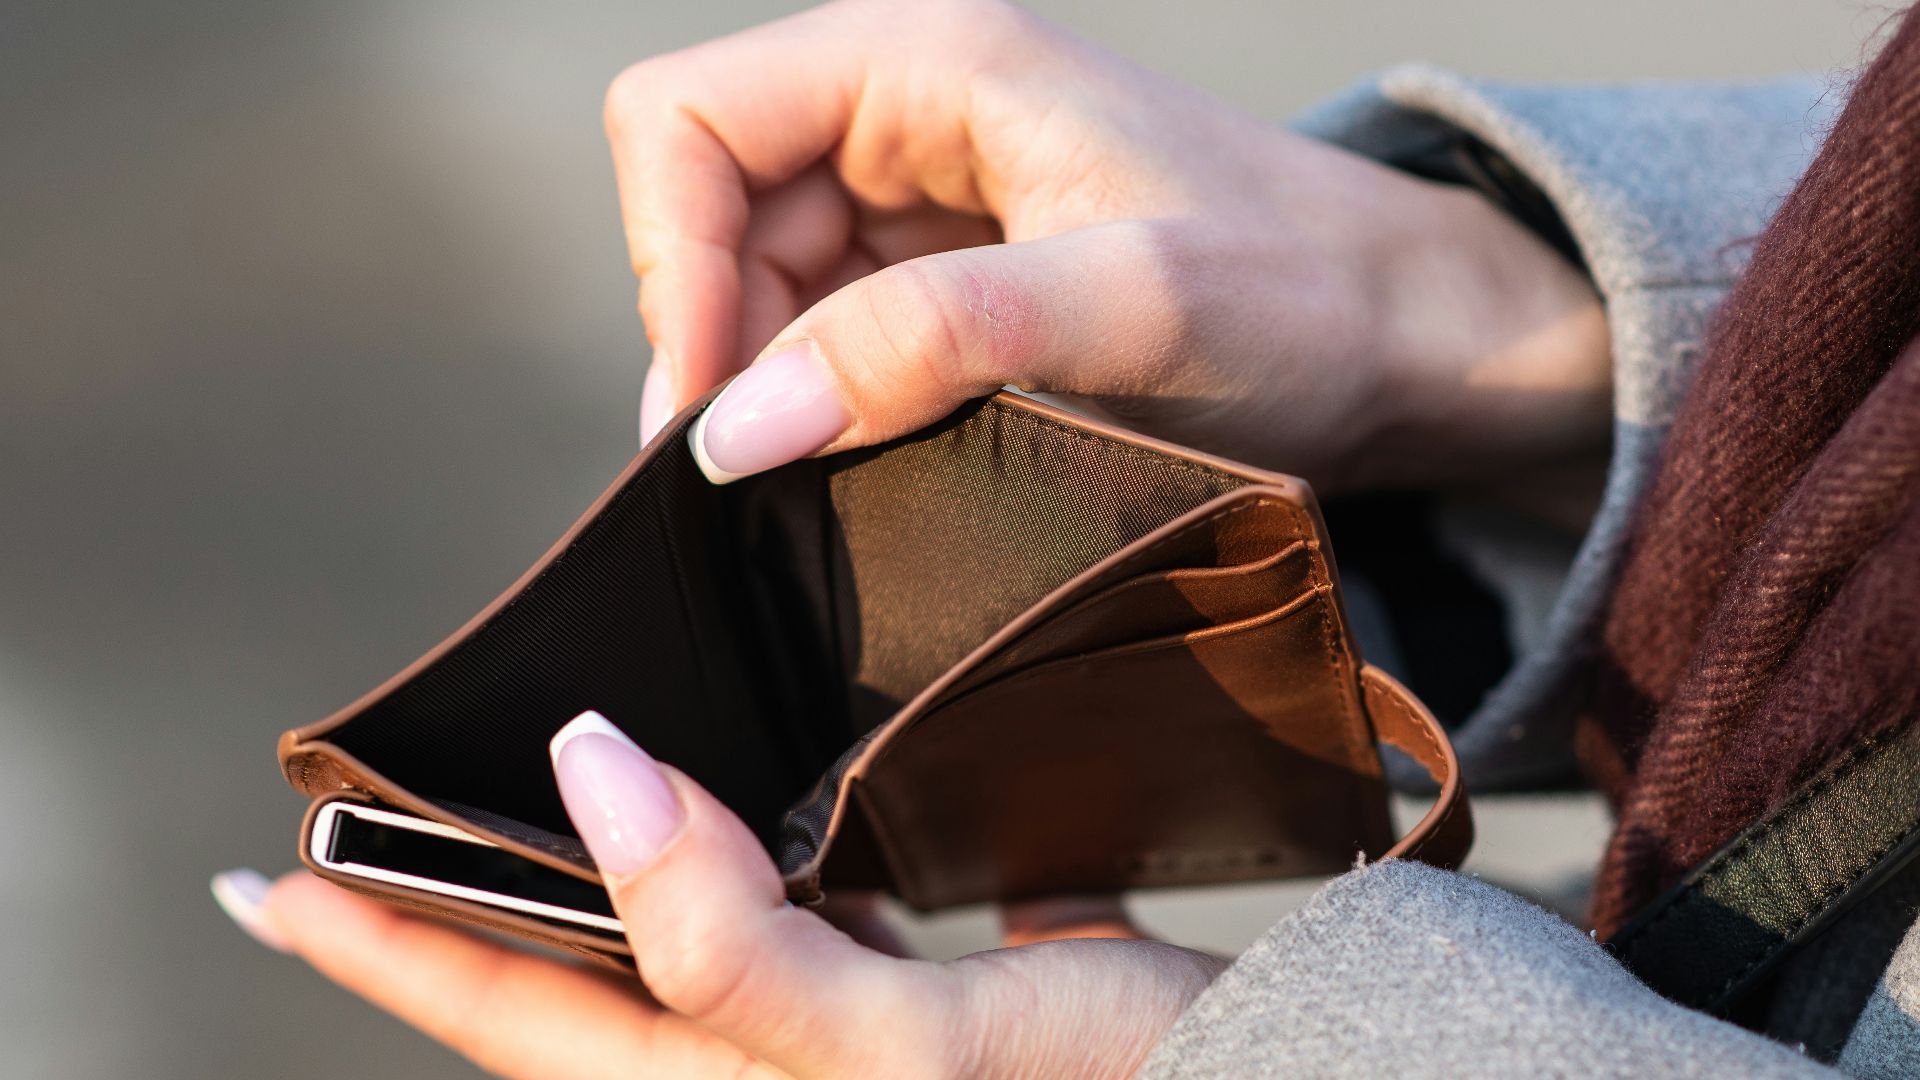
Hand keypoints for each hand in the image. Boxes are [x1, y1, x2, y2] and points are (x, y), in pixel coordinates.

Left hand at [217, 713, 1224, 1077]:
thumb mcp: (895, 1050)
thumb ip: (726, 942)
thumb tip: (594, 780)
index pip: (511, 1020)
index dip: (380, 950)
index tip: (270, 873)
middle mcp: (764, 1076)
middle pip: (577, 987)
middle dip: (467, 908)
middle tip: (377, 826)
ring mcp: (840, 1041)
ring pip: (677, 951)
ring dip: (597, 881)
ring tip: (531, 806)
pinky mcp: (919, 997)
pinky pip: (801, 923)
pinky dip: (752, 863)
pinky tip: (763, 801)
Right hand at [615, 0, 1607, 490]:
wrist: (1414, 344)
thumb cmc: (1306, 293)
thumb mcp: (1127, 308)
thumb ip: (927, 344)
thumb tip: (738, 425)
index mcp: (926, 60)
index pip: (683, 121)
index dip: (672, 260)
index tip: (721, 406)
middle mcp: (906, 115)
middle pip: (706, 213)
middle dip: (717, 343)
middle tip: (766, 474)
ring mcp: (926, 202)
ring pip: (757, 289)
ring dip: (770, 388)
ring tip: (833, 479)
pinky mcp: (955, 284)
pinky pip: (829, 337)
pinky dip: (825, 408)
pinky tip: (871, 468)